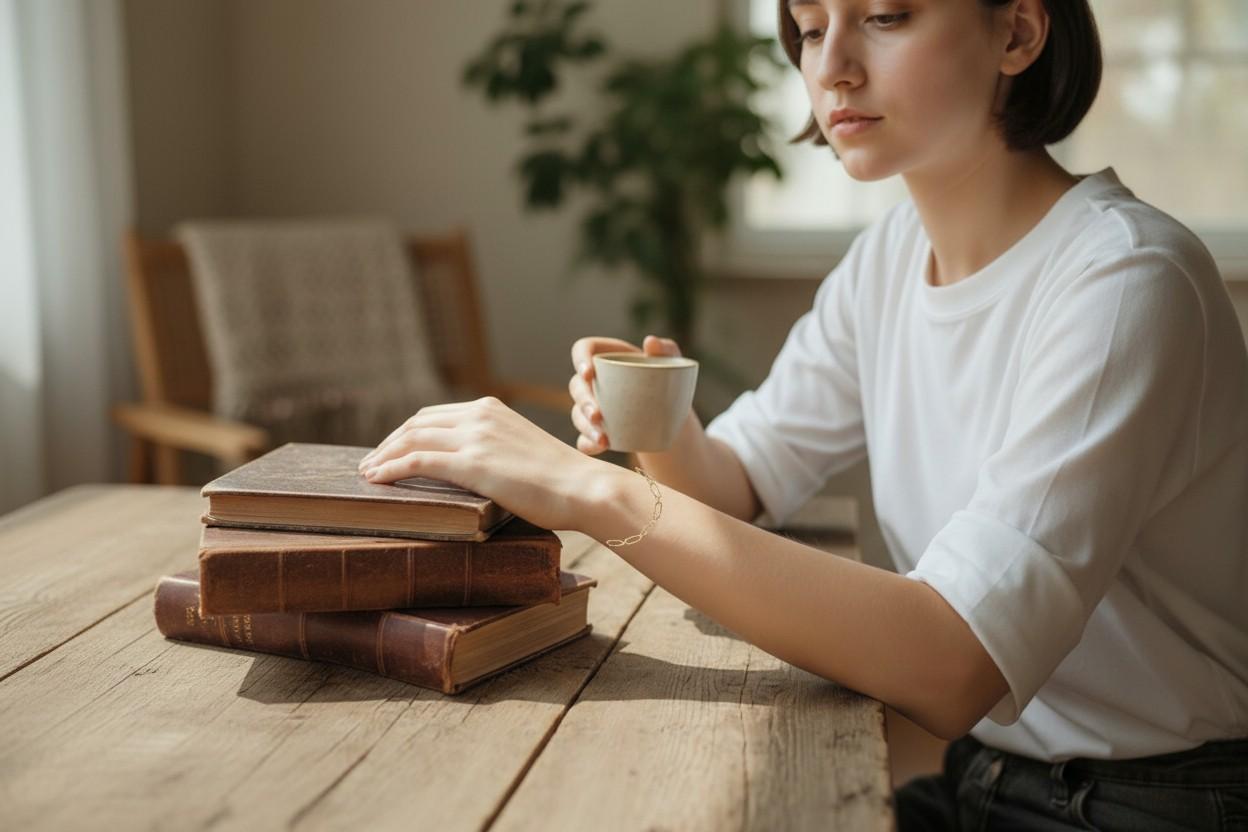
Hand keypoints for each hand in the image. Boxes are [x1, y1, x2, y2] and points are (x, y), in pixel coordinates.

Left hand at [356, 396, 606, 530]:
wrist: (585, 488)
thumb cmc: (562, 480)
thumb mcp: (524, 451)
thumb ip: (497, 449)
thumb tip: (479, 469)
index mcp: (492, 409)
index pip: (434, 415)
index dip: (407, 433)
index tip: (391, 450)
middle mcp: (480, 415)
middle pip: (417, 424)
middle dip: (388, 443)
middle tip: (370, 463)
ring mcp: (475, 438)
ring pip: (411, 440)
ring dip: (382, 456)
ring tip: (366, 474)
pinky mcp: (472, 464)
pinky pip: (417, 462)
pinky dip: (391, 469)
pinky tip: (376, 480)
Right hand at [568, 334, 682, 454]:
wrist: (673, 411)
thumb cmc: (668, 378)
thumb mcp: (672, 361)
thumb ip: (666, 349)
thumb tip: (650, 342)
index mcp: (605, 356)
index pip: (582, 349)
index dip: (580, 359)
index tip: (590, 373)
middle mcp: (593, 381)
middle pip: (577, 386)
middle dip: (584, 401)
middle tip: (598, 415)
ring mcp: (593, 406)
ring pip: (577, 414)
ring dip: (585, 426)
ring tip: (603, 438)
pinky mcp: (596, 429)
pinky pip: (584, 438)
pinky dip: (588, 444)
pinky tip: (600, 448)